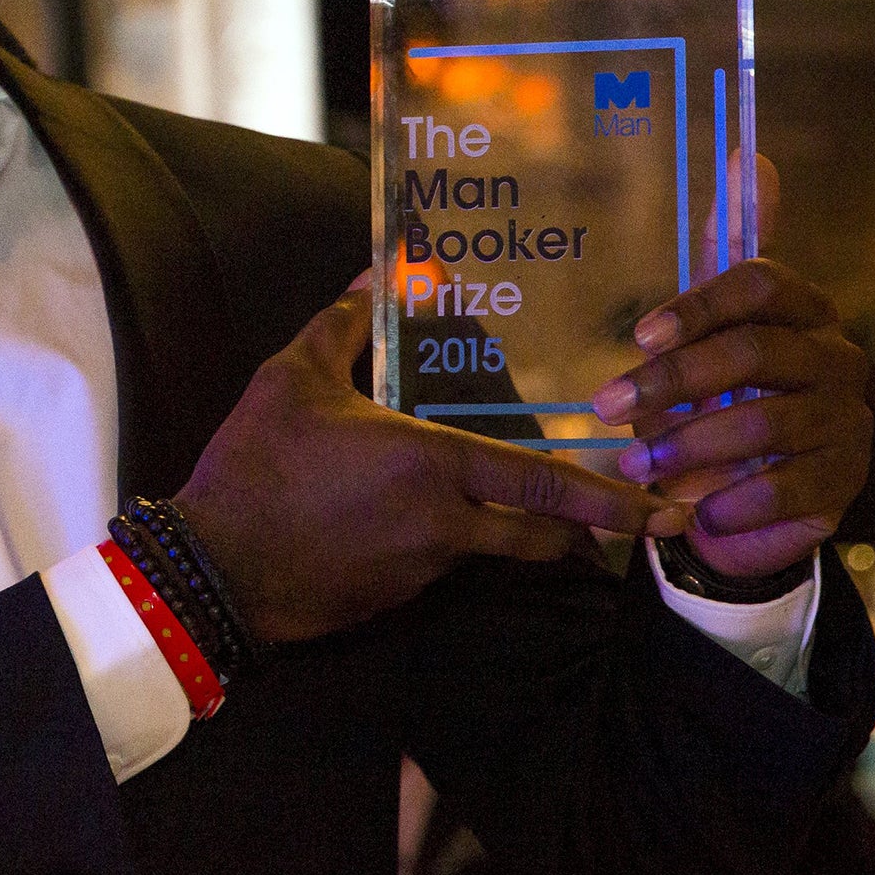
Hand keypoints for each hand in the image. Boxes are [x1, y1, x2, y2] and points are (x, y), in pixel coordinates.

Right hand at [175, 282, 687, 644]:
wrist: (214, 568)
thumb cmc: (257, 463)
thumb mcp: (292, 377)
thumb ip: (343, 325)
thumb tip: (376, 276)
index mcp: (432, 464)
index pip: (544, 483)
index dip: (610, 499)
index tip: (661, 507)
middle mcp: (444, 524)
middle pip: (542, 535)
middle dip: (589, 531)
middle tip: (632, 520)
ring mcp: (423, 569)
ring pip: (495, 554)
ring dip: (520, 538)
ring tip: (535, 518)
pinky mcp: (395, 598)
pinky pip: (445, 569)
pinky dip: (456, 548)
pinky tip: (428, 528)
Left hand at [597, 258, 870, 577]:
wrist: (745, 491)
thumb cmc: (718, 393)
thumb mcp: (707, 325)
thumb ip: (725, 250)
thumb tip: (751, 156)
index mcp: (803, 308)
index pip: (760, 283)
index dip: (697, 306)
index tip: (636, 336)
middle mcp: (835, 356)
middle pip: (755, 351)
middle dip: (672, 381)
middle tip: (606, 407)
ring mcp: (847, 418)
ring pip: (766, 422)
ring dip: (690, 445)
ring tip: (635, 462)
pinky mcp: (846, 479)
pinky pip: (788, 487)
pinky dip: (732, 500)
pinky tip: (694, 510)